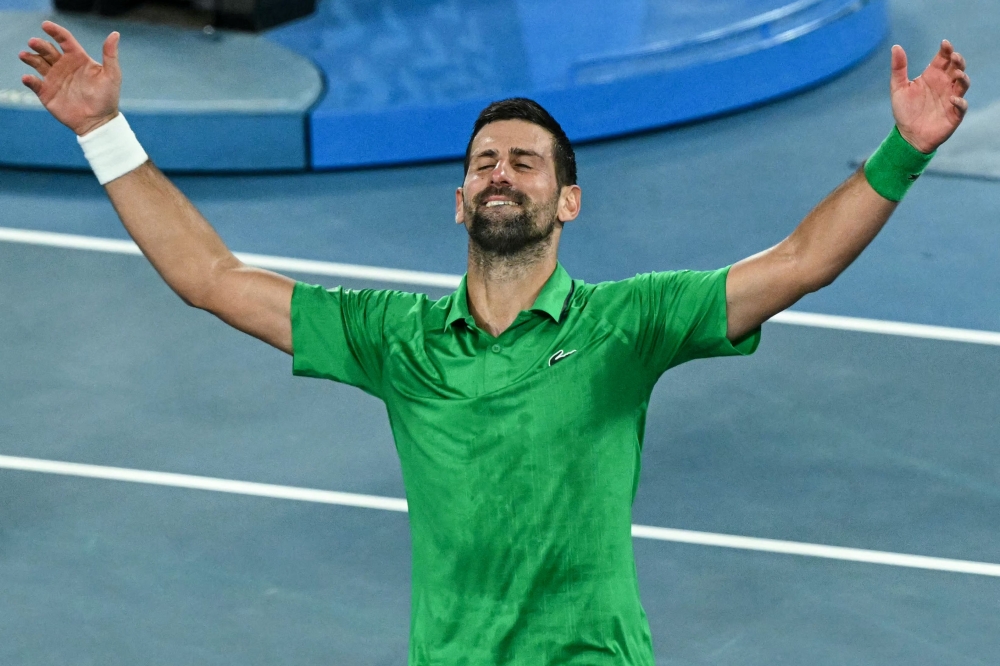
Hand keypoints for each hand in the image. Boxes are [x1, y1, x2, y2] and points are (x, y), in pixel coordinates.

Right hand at [19, 21, 121, 136]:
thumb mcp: (112, 75)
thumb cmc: (107, 98)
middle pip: (47, 50)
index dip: (55, 31)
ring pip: (37, 62)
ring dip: (30, 57)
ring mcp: (54, 78)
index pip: (64, 39)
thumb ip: (110, 54)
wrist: (99, 122)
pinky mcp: (46, 92)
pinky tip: (28, 78)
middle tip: (33, 42)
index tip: (45, 25)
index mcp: (77, 58)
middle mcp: (63, 66)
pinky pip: (34, 83)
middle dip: (39, 44)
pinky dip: (29, 80)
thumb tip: (115, 34)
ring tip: (25, 55)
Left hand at [890, 40, 970, 153]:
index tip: (945, 44)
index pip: (943, 59)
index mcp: (932, 76)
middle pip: (957, 68)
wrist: (907, 136)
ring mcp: (951, 98)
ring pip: (963, 84)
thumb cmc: (904, 110)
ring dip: (963, 78)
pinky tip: (952, 100)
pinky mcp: (954, 114)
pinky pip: (962, 106)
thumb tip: (896, 46)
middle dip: (958, 61)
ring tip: (957, 75)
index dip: (946, 50)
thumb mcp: (898, 88)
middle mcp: (944, 84)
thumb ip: (898, 68)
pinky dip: (959, 102)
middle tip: (954, 57)